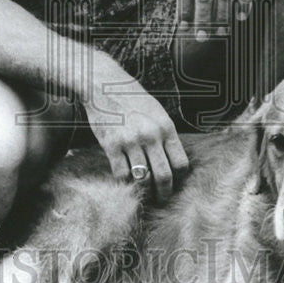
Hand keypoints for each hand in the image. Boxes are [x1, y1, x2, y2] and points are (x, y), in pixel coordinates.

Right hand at [84, 60, 188, 201]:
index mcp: (166, 127)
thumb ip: (165, 134)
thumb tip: (172, 160)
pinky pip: (121, 174)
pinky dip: (124, 182)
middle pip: (164, 176)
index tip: (174, 183)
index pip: (181, 163)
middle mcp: (151, 135)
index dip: (179, 178)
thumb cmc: (131, 97)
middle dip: (164, 192)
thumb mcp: (156, 111)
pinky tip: (126, 182)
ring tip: (144, 194)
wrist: (103, 84)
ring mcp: (130, 141)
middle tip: (162, 199)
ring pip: (142, 178)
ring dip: (144, 191)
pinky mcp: (111, 145)